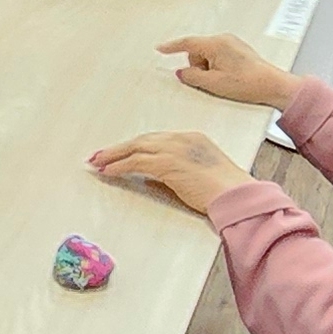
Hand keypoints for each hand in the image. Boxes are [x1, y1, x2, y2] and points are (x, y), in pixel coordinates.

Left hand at [90, 129, 249, 216]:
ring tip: (96, 163)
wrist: (236, 195)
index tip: (119, 152)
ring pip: (135, 147)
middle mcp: (181, 138)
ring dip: (113, 156)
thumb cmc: (225, 192)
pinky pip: (136, 161)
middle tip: (99, 155)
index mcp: (191, 138)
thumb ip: (178, 170)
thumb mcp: (200, 173)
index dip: (134, 146)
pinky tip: (108, 172)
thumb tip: (155, 177)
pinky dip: (119, 166)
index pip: (155, 139)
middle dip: (118, 148)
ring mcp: (175, 148)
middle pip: (142, 140)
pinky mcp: (168, 163)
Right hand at [163, 33, 296, 108]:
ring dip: (208, 68)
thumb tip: (182, 72)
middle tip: (210, 80)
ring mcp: (232, 43)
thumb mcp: (213, 84)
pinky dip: (217, 67)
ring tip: (223, 80)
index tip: (160, 49)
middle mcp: (224, 39)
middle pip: (197, 51)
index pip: (187, 43)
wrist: (272, 85)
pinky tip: (229, 77)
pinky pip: (218, 56)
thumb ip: (192, 76)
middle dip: (198, 66)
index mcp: (216, 44)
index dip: (171, 47)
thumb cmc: (247, 83)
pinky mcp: (238, 50)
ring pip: (208, 55)